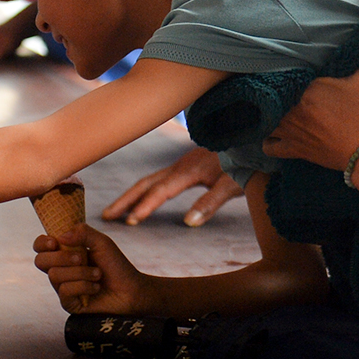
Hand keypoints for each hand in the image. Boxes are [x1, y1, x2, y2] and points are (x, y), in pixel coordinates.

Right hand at [34, 224, 149, 314]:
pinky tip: (96, 287)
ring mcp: (63, 287)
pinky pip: (64, 291)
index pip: (41, 247)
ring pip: (54, 275)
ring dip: (80, 272)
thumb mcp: (102, 242)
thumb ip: (83, 233)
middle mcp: (61, 270)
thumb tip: (60, 237)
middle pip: (40, 261)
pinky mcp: (69, 304)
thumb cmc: (116, 265)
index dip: (42, 243)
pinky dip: (83, 286)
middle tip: (81, 257)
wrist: (130, 289)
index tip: (54, 242)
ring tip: (97, 274)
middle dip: (61, 257)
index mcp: (64, 253)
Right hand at [101, 146, 241, 226]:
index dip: (145, 206)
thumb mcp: (232, 184)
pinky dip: (144, 189)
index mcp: (189, 171)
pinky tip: (142, 197)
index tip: (131, 222)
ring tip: (116, 211)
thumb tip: (188, 221)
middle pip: (146, 183)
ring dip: (131, 195)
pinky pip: (157, 178)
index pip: (161, 191)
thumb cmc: (245, 162)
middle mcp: (180, 166)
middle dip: (126, 200)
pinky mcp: (185, 165)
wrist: (251, 136)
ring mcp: (181, 164)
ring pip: (149, 180)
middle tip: (107, 216)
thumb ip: (211, 201)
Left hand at [262, 53, 358, 169]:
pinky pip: (269, 147)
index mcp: (307, 89)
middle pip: (273, 99)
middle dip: (278, 96)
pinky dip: (269, 141)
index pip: (288, 78)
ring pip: (267, 121)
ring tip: (277, 113)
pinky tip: (274, 136)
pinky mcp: (293, 150)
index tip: (294, 76)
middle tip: (286, 94)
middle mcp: (292, 110)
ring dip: (270, 117)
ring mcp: (290, 131)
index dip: (288, 77)